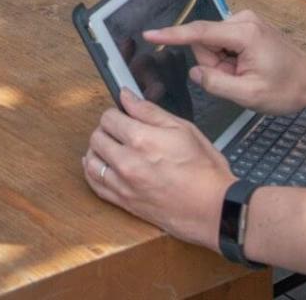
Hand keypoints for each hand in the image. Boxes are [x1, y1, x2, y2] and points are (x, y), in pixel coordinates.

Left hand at [82, 90, 233, 246]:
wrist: (213, 208)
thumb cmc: (204, 170)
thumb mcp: (183, 129)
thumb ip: (150, 111)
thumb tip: (127, 97)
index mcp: (141, 139)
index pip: (108, 118)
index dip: (117, 113)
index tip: (123, 116)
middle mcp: (127, 162)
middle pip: (97, 137)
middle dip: (107, 130)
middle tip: (120, 131)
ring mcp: (123, 184)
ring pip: (91, 160)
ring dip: (98, 150)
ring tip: (111, 148)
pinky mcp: (124, 202)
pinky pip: (95, 184)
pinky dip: (93, 172)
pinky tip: (101, 166)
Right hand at [150, 9, 305, 115]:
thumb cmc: (287, 89)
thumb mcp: (249, 95)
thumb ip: (216, 83)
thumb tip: (195, 72)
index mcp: (243, 34)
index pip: (199, 33)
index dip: (172, 35)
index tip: (149, 34)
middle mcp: (242, 20)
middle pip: (206, 41)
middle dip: (214, 64)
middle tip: (238, 81)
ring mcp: (246, 21)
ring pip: (213, 43)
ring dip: (223, 63)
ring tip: (246, 76)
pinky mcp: (247, 26)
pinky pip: (223, 42)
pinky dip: (229, 59)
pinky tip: (247, 68)